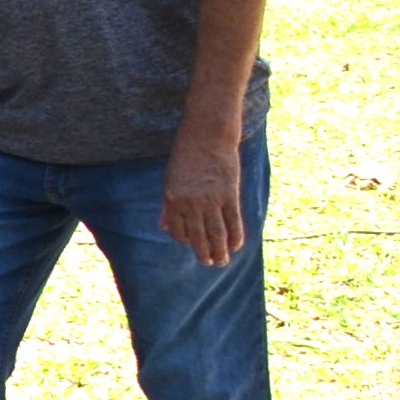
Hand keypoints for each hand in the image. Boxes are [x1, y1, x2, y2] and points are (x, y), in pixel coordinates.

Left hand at [162, 130, 248, 267]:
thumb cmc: (186, 156)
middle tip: (210, 264)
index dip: (185, 240)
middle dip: (204, 252)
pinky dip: (235, 236)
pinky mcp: (230, 194)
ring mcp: (211, 200)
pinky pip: (233, 221)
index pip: (178, 230)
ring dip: (219, 250)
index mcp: (173, 199)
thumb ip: (168, 205)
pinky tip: (236, 245)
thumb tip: (164, 227)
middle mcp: (191, 203)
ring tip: (222, 261)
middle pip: (198, 235)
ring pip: (216, 232)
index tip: (193, 245)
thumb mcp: (169, 179)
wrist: (207, 136)